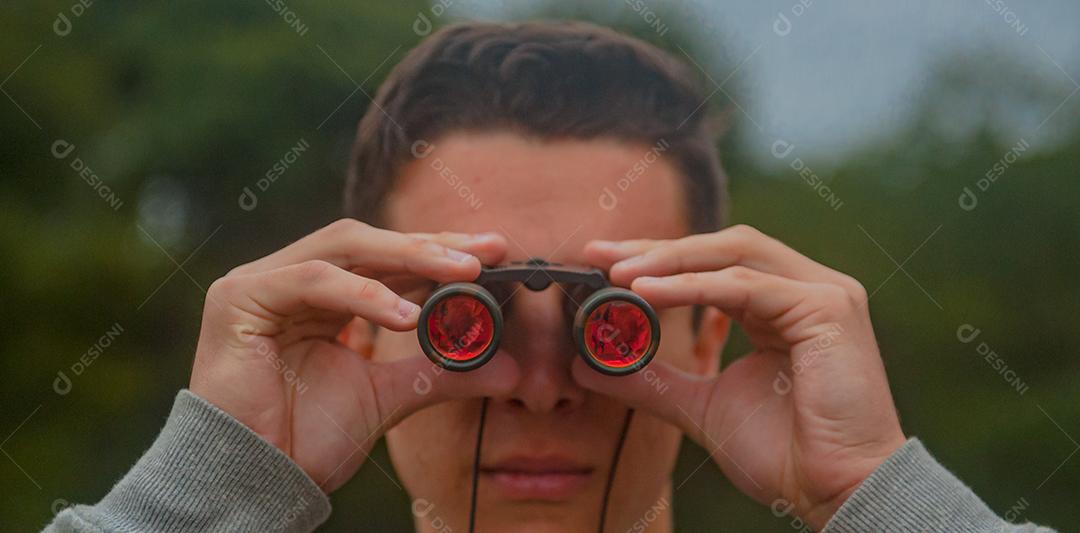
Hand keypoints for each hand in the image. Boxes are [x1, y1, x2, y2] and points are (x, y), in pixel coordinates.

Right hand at [190, 219, 518, 492]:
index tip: (496, 252)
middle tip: (490, 250)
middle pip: (369, 243)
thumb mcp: (389, 397)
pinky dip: (363, 293)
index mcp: (320, 295)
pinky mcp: (239, 297)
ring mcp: (260, 282)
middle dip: (433, 244)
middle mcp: (290, 279)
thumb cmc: (305, 440)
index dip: (439, 250)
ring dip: (409, 257)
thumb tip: (510, 372)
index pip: (386, 258)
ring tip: (463, 273)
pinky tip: (407, 315)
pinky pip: (312, 280)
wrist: (256, 482)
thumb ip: (441, 374)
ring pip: (345, 248)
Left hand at [575, 225, 904, 529]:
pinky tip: (648, 294)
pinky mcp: (828, 308)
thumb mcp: (701, 405)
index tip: (602, 262)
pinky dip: (692, 287)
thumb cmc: (785, 454)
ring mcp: (822, 293)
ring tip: (619, 276)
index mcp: (781, 305)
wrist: (836, 492)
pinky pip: (745, 286)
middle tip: (601, 256)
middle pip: (722, 247)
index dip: (658, 257)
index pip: (714, 263)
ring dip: (670, 262)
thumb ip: (651, 380)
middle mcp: (805, 289)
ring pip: (734, 255)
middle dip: (658, 248)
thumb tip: (588, 367)